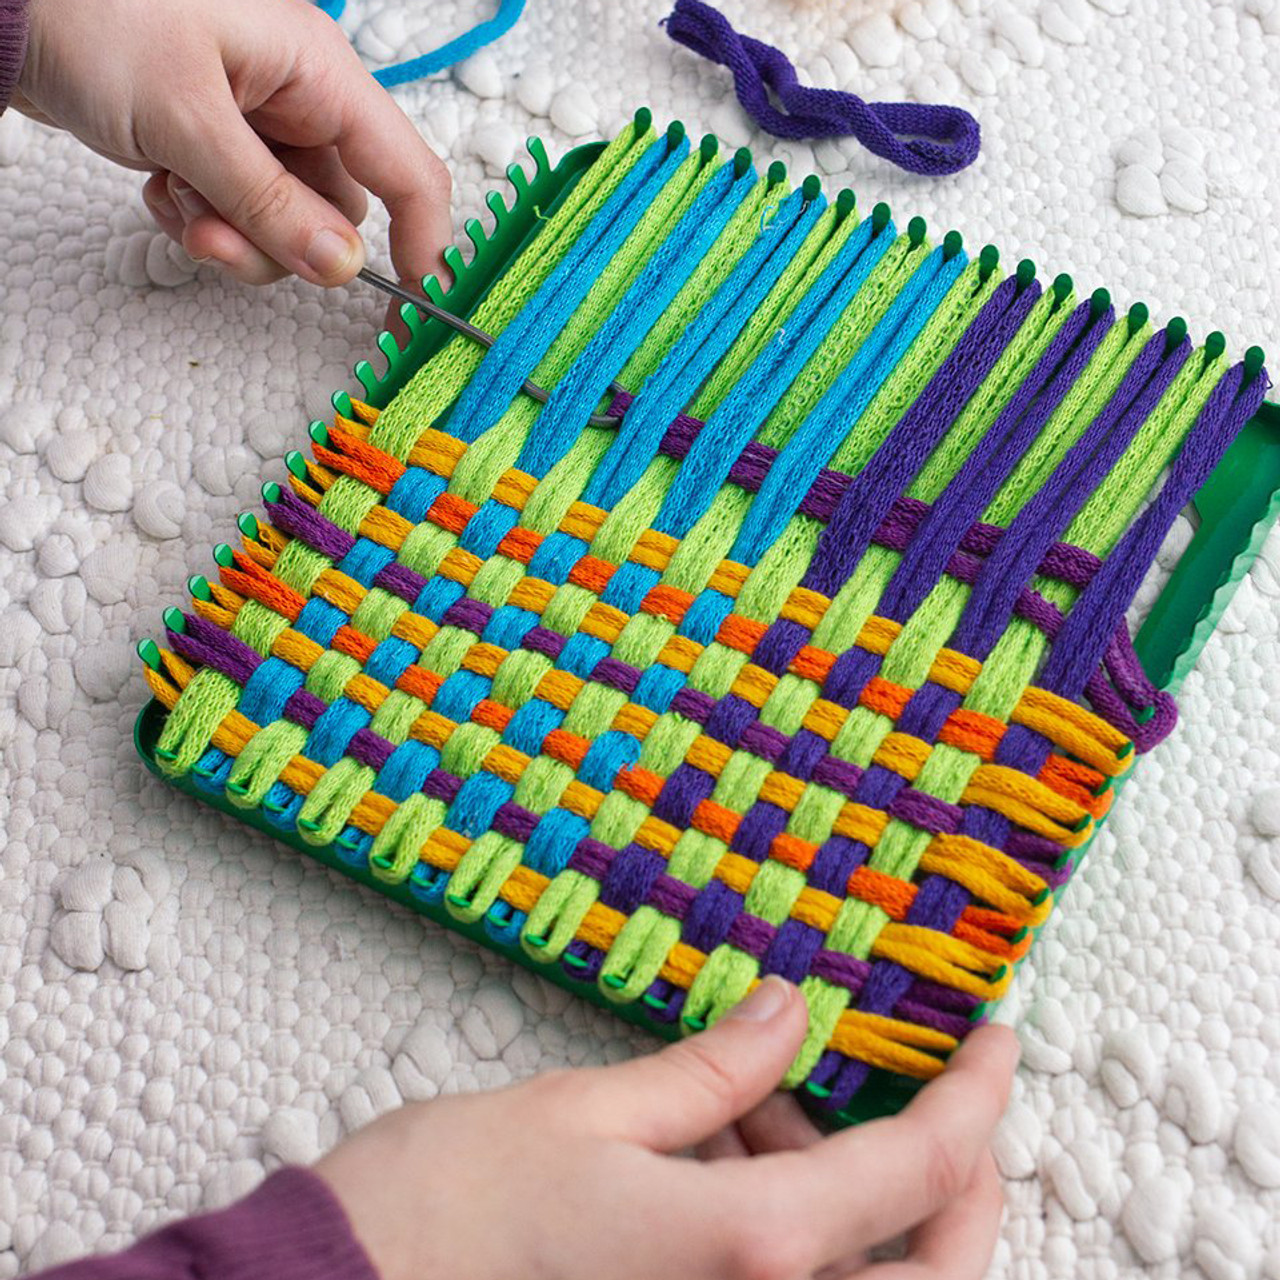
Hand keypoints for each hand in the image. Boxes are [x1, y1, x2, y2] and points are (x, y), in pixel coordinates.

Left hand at [15, 0, 450, 289]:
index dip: (425, 244)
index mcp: (318, 73)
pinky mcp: (219, 144)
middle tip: (213, 233)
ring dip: (231, 233)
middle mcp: (299, 100)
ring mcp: (258, 124)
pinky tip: (158, 182)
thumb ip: (270, 202)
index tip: (413, 307)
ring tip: (173, 197)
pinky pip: (240, 213)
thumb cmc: (93, 16)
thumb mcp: (187, 120)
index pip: (408, 172)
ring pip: (284, 223)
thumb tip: (340, 267)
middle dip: (278, 241)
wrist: (9, 3)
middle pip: (335, 214)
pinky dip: (200, 215)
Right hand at [316, 978, 1018, 1279]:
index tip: (996, 1042)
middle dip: (949, 1179)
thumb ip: (712, 1072)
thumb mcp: (588, 1113)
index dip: (974, 1100)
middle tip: (909, 1092)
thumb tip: (793, 1016)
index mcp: (748, 1256)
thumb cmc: (449, 1212)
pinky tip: (719, 1163)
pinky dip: (793, 1236)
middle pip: (934, 1273)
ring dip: (847, 1199)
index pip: (919, 1175)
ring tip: (752, 1108)